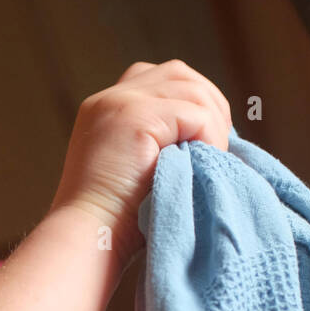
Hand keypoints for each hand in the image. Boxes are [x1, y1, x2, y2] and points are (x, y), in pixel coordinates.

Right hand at [49, 59, 231, 262]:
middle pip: (179, 73)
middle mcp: (109, 98)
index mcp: (106, 109)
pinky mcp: (135, 116)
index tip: (205, 140)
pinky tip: (201, 165)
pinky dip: (210, 138)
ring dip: (214, 127)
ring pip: (193, 91)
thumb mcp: (138, 168)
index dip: (192, 101)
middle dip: (209, 104)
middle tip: (220, 146)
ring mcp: (120, 103)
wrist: (90, 237)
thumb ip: (160, 141)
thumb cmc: (117, 220)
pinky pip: (195, 114)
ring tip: (210, 161)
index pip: (161, 78)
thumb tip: (214, 133)